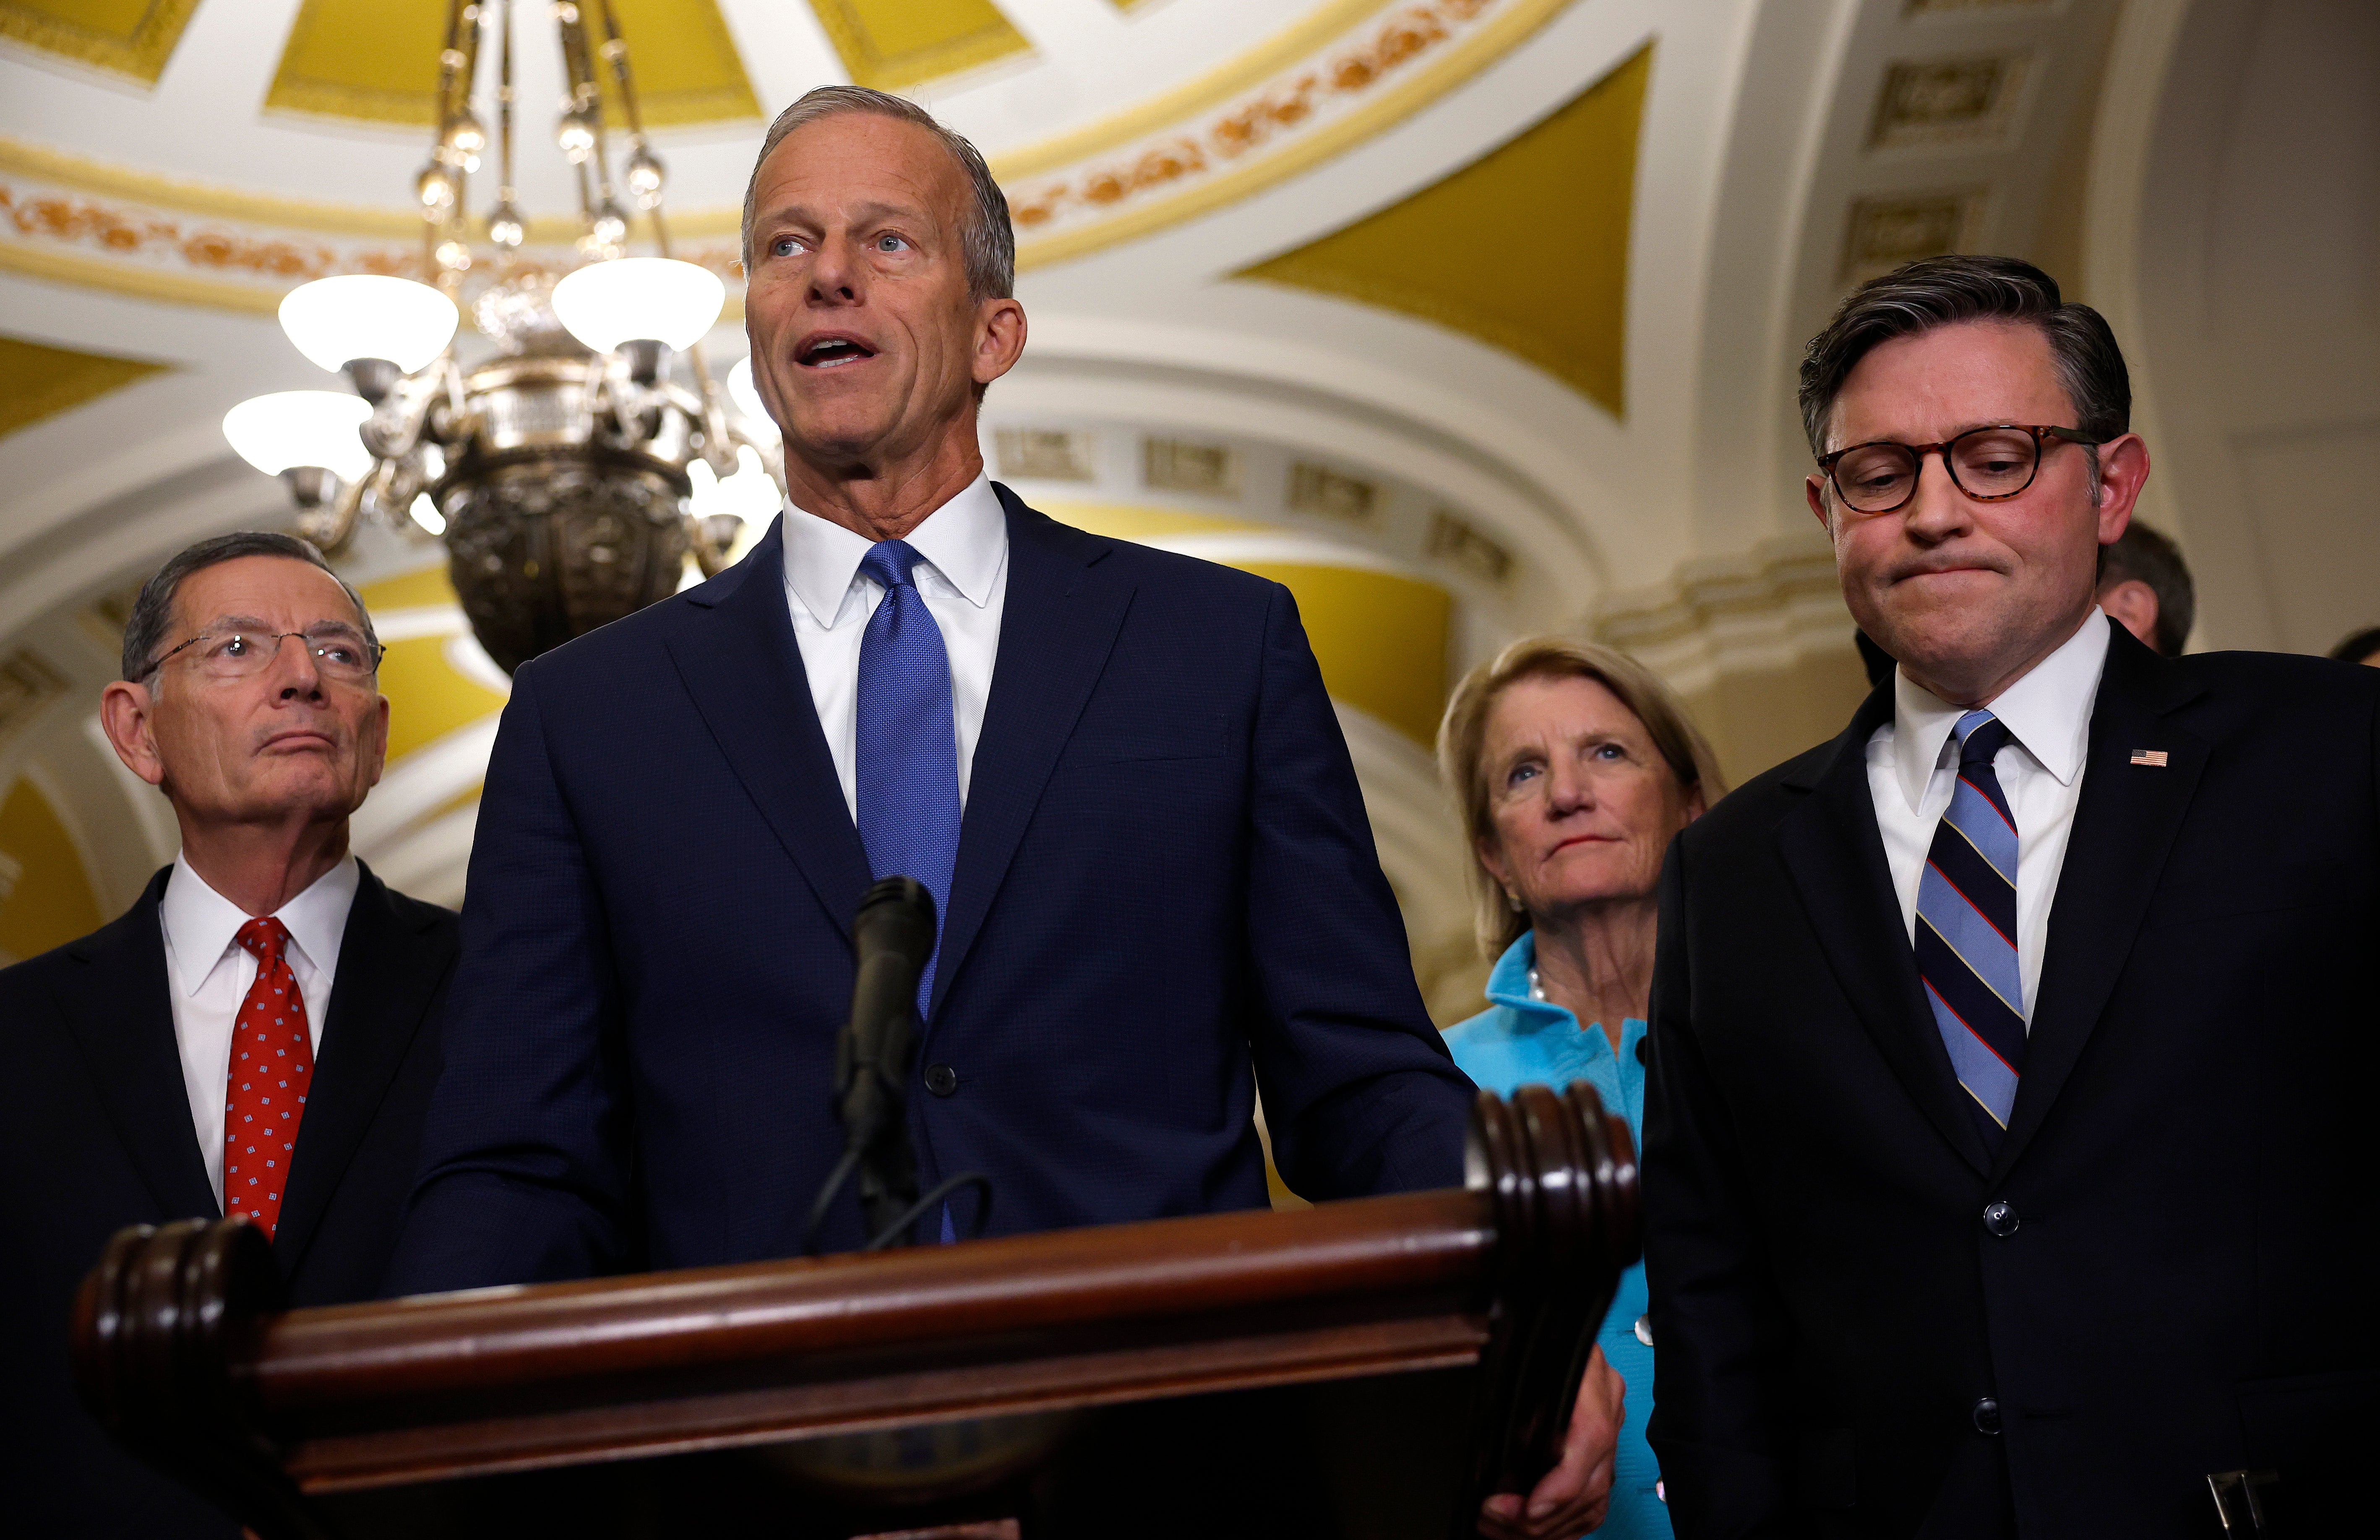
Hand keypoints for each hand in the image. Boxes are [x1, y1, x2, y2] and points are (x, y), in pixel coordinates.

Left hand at [1478, 1344, 1624, 1537]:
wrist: (1555, 1324)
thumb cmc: (1533, 1340)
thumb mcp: (1522, 1366)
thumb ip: (1519, 1408)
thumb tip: (1503, 1463)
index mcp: (1592, 1380)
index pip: (1589, 1444)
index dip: (1559, 1487)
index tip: (1526, 1510)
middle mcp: (1609, 1407)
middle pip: (1589, 1484)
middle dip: (1539, 1517)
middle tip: (1495, 1519)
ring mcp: (1612, 1430)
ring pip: (1593, 1500)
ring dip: (1548, 1526)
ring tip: (1502, 1529)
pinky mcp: (1607, 1448)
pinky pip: (1596, 1500)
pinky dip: (1566, 1522)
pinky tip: (1536, 1528)